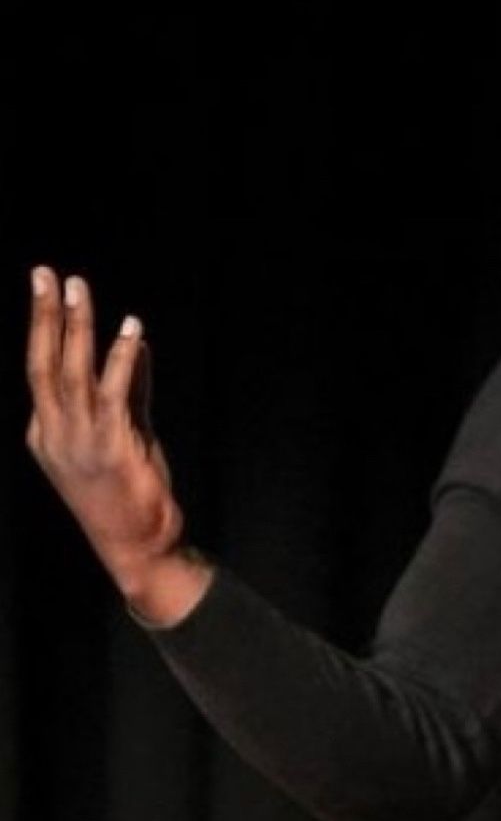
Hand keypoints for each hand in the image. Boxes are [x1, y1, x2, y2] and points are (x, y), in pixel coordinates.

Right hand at [24, 267, 210, 625]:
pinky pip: (113, 393)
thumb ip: (131, 388)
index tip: (51, 291)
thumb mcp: (127, 433)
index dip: (45, 330)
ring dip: (75, 326)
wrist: (139, 547)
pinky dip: (120, 358)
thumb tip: (135, 343)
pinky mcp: (110, 447)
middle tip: (44, 273)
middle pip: (41, 363)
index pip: (41, 373)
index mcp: (45, 433)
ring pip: (69, 371)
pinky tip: (129, 330)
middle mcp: (53, 433)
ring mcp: (78, 441)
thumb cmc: (132, 493)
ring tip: (78, 287)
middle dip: (42, 315)